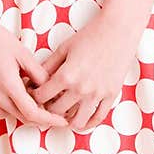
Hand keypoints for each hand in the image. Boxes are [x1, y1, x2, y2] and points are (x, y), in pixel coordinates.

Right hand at [0, 4, 69, 129]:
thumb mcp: (22, 53)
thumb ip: (38, 74)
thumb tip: (50, 89)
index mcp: (7, 84)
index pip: (32, 113)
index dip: (49, 119)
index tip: (62, 120)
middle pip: (22, 118)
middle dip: (41, 119)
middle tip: (56, 114)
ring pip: (11, 114)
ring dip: (26, 113)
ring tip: (40, 101)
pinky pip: (0, 107)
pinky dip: (14, 106)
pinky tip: (22, 94)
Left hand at [24, 11, 141, 132]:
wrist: (118, 30)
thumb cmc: (90, 35)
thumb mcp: (64, 48)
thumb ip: (48, 65)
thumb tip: (34, 80)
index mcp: (66, 76)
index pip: (42, 97)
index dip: (34, 97)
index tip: (34, 94)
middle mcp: (81, 89)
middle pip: (56, 111)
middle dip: (48, 108)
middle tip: (47, 104)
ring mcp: (97, 94)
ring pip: (77, 121)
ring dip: (67, 120)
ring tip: (63, 114)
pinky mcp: (111, 95)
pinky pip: (98, 118)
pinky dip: (87, 123)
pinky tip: (80, 119)